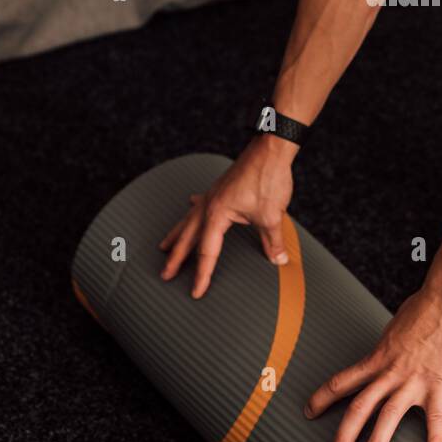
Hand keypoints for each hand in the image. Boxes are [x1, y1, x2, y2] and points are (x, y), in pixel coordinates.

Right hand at [159, 136, 294, 297]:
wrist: (271, 149)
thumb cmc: (268, 178)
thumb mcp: (271, 216)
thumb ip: (272, 242)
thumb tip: (278, 261)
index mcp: (217, 214)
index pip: (207, 252)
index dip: (202, 274)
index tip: (196, 291)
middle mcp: (209, 205)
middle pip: (188, 237)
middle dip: (176, 258)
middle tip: (164, 274)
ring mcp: (213, 195)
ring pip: (189, 219)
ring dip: (177, 234)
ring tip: (164, 246)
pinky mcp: (221, 188)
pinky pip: (201, 203)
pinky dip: (194, 209)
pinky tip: (190, 205)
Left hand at [305, 288, 441, 441]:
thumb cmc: (424, 309)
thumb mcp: (394, 329)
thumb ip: (387, 348)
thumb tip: (385, 353)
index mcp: (378, 358)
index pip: (343, 381)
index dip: (323, 398)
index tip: (309, 411)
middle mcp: (390, 372)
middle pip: (360, 406)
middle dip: (345, 433)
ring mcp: (413, 381)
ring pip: (388, 416)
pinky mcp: (438, 386)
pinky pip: (435, 418)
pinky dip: (435, 440)